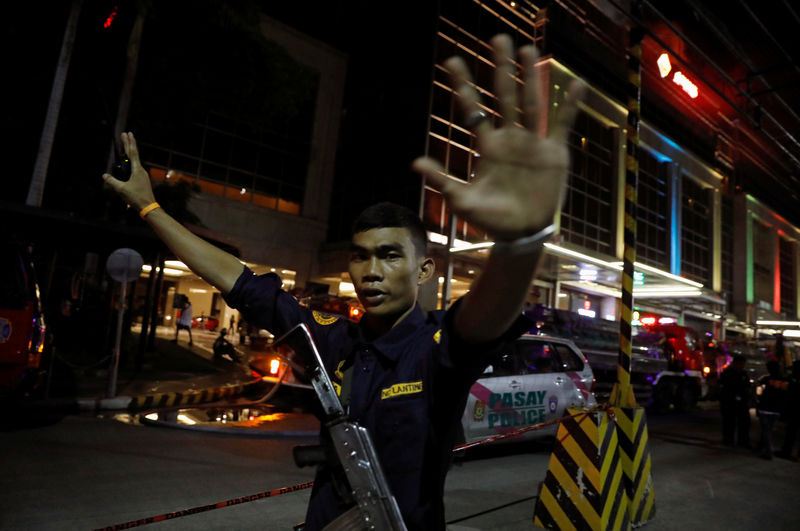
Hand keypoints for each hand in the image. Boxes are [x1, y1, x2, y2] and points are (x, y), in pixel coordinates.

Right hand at [102, 132, 155, 210]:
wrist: (148, 207)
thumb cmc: (136, 198)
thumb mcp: (121, 189)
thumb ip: (112, 181)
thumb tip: (105, 175)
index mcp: (137, 170)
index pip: (132, 153)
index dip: (129, 142)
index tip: (127, 133)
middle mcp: (141, 170)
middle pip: (134, 154)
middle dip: (129, 143)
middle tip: (125, 134)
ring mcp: (142, 175)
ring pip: (134, 161)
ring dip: (129, 152)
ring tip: (124, 145)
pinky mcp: (142, 180)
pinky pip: (134, 169)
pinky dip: (130, 163)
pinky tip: (127, 164)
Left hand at [412, 35, 584, 240]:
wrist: (521, 234)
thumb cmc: (490, 220)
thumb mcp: (463, 201)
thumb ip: (442, 181)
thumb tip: (415, 162)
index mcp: (487, 146)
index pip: (473, 109)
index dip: (463, 86)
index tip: (451, 61)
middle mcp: (509, 138)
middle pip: (503, 96)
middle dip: (500, 69)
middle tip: (497, 39)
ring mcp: (532, 143)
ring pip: (531, 103)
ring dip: (530, 77)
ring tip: (528, 50)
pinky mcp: (553, 153)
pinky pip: (561, 124)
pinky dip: (568, 105)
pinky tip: (574, 83)